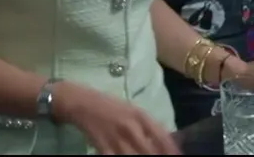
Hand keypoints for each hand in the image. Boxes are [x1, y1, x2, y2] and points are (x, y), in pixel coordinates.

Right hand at [51, 81, 179, 154]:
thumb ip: (147, 125)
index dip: (171, 150)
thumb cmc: (110, 106)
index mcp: (140, 115)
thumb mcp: (132, 110)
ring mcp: (117, 137)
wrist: (82, 102)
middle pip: (150, 151)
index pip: (162, 136)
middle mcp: (131, 127)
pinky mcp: (103, 147)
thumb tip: (165, 141)